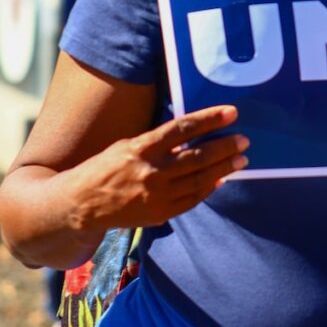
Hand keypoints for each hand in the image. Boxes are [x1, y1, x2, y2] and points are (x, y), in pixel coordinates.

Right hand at [70, 105, 248, 230]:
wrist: (82, 205)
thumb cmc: (104, 167)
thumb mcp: (127, 145)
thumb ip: (157, 142)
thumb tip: (189, 134)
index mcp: (142, 148)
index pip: (183, 129)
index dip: (209, 119)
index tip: (231, 113)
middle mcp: (152, 172)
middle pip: (198, 156)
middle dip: (225, 147)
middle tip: (244, 140)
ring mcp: (157, 195)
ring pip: (199, 179)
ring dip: (223, 168)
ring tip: (241, 160)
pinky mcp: (159, 214)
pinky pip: (191, 200)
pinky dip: (208, 189)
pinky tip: (220, 179)